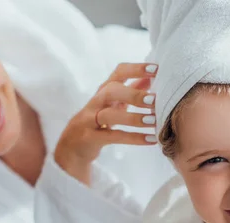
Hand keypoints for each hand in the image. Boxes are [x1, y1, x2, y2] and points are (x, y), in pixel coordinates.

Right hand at [54, 63, 157, 184]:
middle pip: (111, 91)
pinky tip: (151, 140)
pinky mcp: (90, 138)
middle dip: (134, 94)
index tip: (156, 69)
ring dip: (133, 118)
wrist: (72, 147)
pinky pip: (112, 136)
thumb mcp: (112, 104)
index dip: (136, 69)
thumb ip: (131, 91)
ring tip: (154, 121)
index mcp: (104, 91)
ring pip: (109, 115)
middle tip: (154, 100)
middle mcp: (95, 102)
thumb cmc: (97, 122)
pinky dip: (133, 138)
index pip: (119, 72)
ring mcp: (89, 119)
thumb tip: (151, 79)